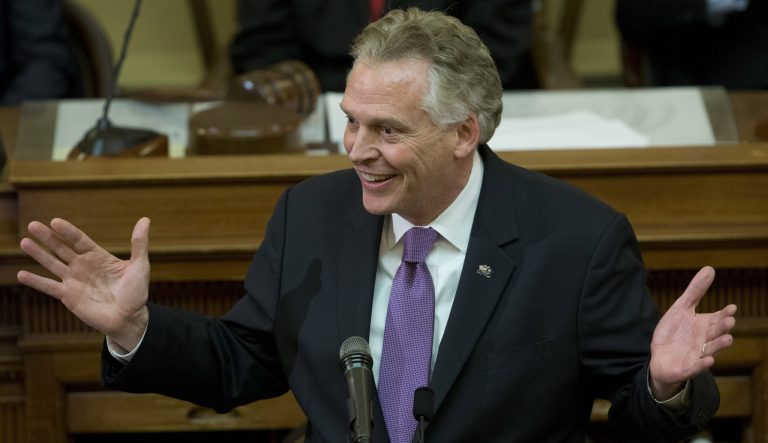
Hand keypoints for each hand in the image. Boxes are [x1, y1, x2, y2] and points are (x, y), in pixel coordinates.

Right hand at [17, 217, 151, 350]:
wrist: (129, 318)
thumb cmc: (136, 292)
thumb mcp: (140, 265)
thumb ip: (139, 243)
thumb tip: (145, 220)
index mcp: (98, 256)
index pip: (79, 240)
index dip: (68, 231)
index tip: (55, 221)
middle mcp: (83, 266)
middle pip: (62, 248)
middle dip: (48, 237)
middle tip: (32, 225)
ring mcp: (74, 280)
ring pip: (52, 264)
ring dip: (38, 254)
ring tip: (24, 242)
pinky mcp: (68, 296)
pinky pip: (49, 287)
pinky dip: (36, 281)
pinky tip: (21, 274)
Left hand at [649, 266, 736, 399]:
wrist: (660, 358)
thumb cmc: (674, 332)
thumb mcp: (681, 308)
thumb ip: (695, 291)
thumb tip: (710, 268)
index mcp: (705, 325)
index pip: (718, 318)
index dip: (725, 314)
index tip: (731, 308)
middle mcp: (705, 340)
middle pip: (716, 333)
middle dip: (723, 327)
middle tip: (730, 321)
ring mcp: (697, 355)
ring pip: (711, 350)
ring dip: (719, 345)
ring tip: (728, 338)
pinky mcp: (687, 368)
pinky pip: (696, 367)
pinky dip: (702, 364)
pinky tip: (708, 360)